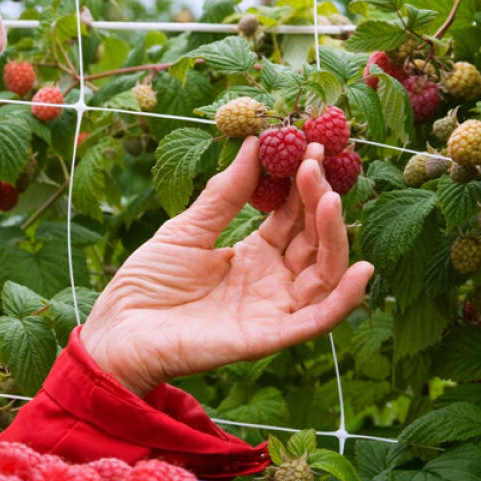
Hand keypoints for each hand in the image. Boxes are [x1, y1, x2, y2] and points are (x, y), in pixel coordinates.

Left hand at [80, 136, 373, 396]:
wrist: (118, 331)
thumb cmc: (147, 283)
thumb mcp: (187, 229)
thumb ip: (224, 193)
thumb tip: (252, 143)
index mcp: (253, 256)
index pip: (293, 216)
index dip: (304, 183)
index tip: (312, 145)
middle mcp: (271, 282)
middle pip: (313, 239)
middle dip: (319, 199)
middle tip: (316, 160)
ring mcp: (272, 309)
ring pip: (323, 273)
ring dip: (333, 236)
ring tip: (330, 197)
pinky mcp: (267, 336)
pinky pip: (315, 321)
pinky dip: (343, 300)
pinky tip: (362, 269)